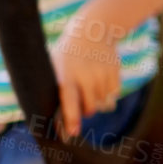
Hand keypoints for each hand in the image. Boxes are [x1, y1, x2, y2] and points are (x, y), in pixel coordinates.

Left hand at [50, 8, 123, 139]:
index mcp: (66, 75)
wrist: (92, 30)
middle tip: (80, 99)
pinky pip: (113, 94)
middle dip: (85, 110)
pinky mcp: (115, 72)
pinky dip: (108, 92)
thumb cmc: (66, 54)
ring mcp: (102, 74)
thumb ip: (52, 90)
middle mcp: (86, 76)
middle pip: (90, 108)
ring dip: (96, 100)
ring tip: (89, 84)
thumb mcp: (54, 66)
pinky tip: (100, 79)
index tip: (72, 133)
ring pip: (103, 103)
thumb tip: (47, 119)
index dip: (70, 118)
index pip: (69, 100)